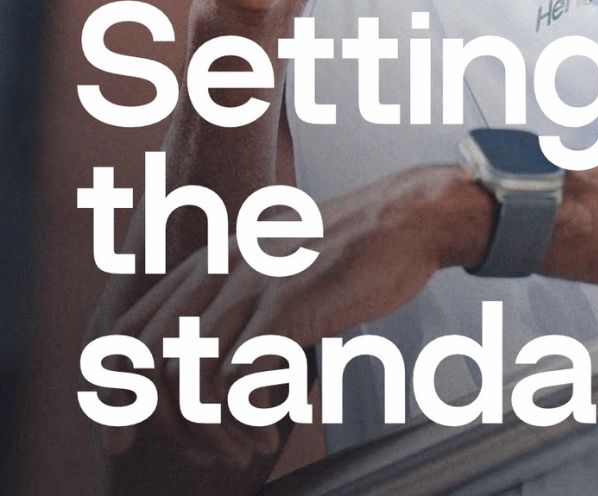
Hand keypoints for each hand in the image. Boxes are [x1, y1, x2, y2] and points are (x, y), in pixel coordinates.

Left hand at [97, 166, 491, 479]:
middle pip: (144, 362)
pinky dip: (246, 419)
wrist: (409, 217)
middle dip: (164, 423)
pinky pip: (236, 382)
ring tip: (246, 446)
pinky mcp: (288, 307)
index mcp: (210, 261)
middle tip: (205, 451)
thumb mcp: (277, 261)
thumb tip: (217, 365)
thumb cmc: (354, 245)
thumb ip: (239, 298)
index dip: (116, 394)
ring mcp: (252, 286)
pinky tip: (271, 428)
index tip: (128, 435)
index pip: (125, 334)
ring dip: (211, 430)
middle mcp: (219, 270)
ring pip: (187, 378)